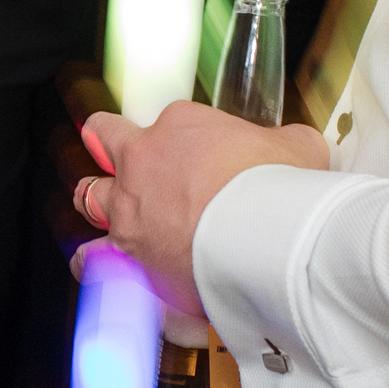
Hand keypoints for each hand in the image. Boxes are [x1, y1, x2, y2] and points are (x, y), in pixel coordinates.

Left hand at [76, 101, 328, 316]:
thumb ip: (288, 143)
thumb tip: (300, 146)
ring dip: (98, 204)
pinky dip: (98, 262)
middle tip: (130, 166)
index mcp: (178, 126)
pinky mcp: (127, 257)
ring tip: (113, 214)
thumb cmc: (278, 187)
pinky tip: (108, 268)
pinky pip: (92, 258)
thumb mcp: (297, 148)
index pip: (165, 120)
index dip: (177, 136)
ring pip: (88, 199)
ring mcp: (129, 212)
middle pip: (104, 146)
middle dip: (111, 153)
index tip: (192, 151)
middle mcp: (142, 164)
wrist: (263, 241)